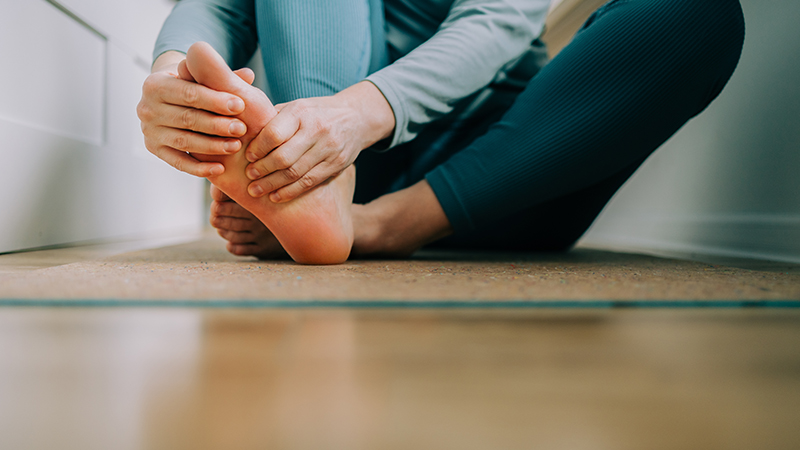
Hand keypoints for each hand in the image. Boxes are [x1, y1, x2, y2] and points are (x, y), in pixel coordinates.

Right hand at [136, 51, 253, 176]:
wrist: (166, 100)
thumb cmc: (189, 85)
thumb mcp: (200, 76)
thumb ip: (222, 76)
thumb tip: (249, 74)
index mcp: (155, 84)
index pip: (188, 93)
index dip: (215, 100)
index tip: (240, 105)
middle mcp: (146, 108)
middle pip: (187, 118)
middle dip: (216, 124)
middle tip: (241, 129)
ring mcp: (149, 131)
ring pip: (183, 141)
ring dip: (211, 146)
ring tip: (235, 146)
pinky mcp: (154, 149)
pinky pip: (178, 162)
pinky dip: (199, 168)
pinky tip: (219, 168)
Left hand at [209, 185, 285, 258]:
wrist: (301, 224)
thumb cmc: (277, 204)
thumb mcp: (265, 193)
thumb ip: (245, 188)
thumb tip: (220, 186)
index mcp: (256, 204)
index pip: (224, 207)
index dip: (216, 207)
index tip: (216, 205)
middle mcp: (258, 221)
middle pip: (226, 222)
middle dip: (216, 220)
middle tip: (216, 218)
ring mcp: (260, 236)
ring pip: (232, 237)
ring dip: (223, 233)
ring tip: (222, 228)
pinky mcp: (263, 249)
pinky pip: (239, 249)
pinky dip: (232, 246)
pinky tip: (232, 241)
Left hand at [243, 81, 394, 201]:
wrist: (356, 117)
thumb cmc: (316, 112)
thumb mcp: (296, 106)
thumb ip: (272, 118)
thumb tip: (240, 130)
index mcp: (301, 112)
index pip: (273, 134)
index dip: (257, 149)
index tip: (246, 157)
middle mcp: (317, 130)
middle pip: (283, 157)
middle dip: (262, 170)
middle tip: (248, 177)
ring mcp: (329, 149)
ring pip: (295, 173)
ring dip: (272, 184)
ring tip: (256, 190)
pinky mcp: (336, 165)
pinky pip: (309, 182)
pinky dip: (290, 192)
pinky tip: (276, 196)